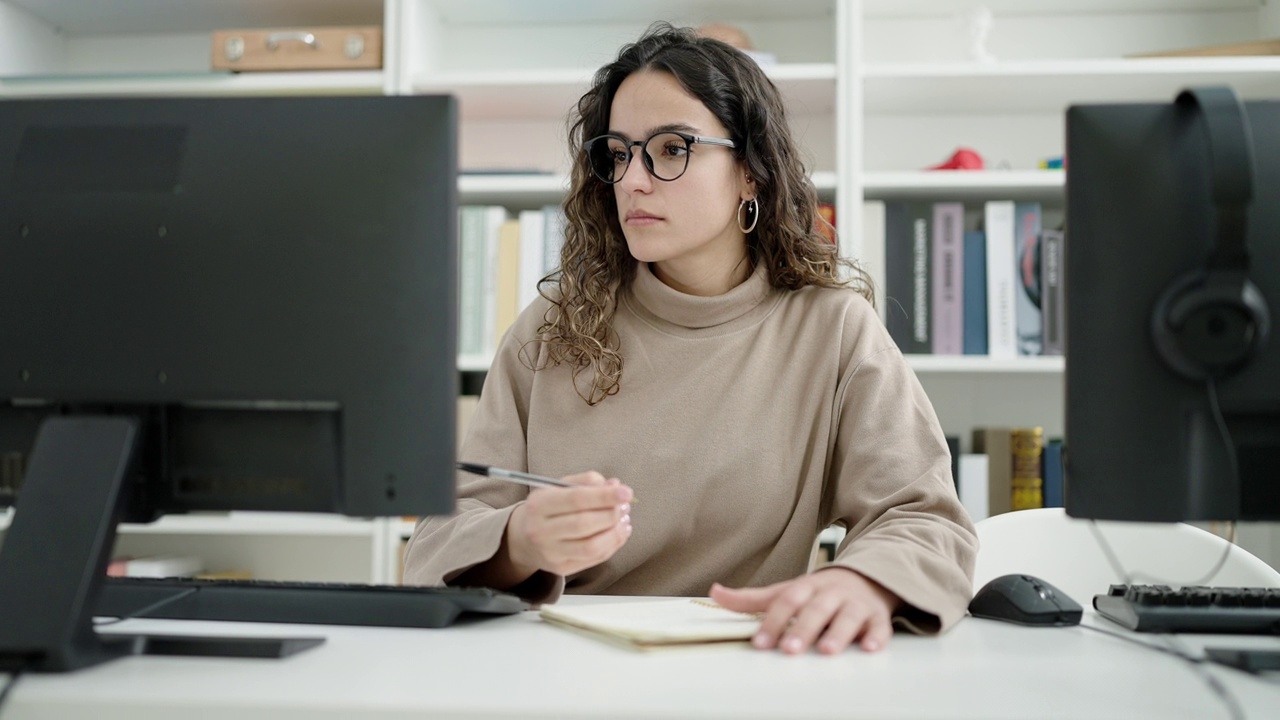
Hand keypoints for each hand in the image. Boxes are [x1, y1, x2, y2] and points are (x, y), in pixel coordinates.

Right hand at [505, 471, 632, 577]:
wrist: (522, 538)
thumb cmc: (546, 508)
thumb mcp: (559, 486)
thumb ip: (587, 482)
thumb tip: (614, 485)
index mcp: (539, 505)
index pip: (576, 499)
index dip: (604, 496)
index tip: (626, 492)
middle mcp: (541, 531)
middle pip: (584, 524)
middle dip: (611, 514)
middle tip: (625, 506)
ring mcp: (551, 553)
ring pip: (592, 546)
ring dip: (615, 533)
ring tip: (624, 519)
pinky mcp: (561, 568)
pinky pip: (594, 559)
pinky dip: (613, 544)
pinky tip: (619, 532)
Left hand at [710, 568, 900, 654]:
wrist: (865, 578)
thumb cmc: (819, 592)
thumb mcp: (786, 591)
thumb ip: (751, 598)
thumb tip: (714, 593)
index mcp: (806, 586)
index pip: (786, 601)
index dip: (772, 621)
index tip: (760, 643)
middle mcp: (831, 593)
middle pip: (816, 609)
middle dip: (803, 628)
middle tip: (790, 649)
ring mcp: (856, 603)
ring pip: (848, 616)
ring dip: (838, 633)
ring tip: (827, 651)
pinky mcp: (877, 616)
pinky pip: (880, 625)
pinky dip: (877, 636)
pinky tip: (871, 648)